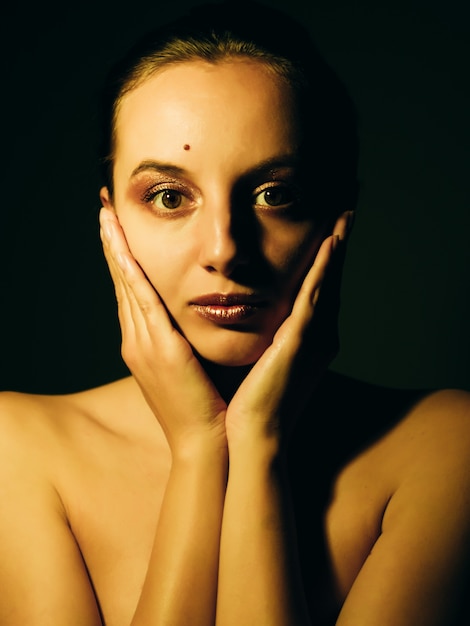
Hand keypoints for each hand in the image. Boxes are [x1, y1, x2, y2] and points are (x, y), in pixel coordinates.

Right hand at [99, 208, 227, 454]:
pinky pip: (141, 302)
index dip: (123, 261)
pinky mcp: (159, 349)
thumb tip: (195, 318)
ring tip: (107, 218)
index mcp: (145, 345)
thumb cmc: (207, 406)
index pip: (131, 293)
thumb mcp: (192, 367)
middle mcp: (137, 341)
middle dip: (113, 246)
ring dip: (116, 250)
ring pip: (126, 286)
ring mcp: (143, 345)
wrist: (207, 442)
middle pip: (122, 284)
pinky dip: (130, 273)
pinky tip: (123, 248)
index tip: (119, 231)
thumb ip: (187, 340)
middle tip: (104, 212)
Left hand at [225, 211, 352, 445]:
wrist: (251, 436)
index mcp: (305, 336)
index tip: (329, 224)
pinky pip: (313, 298)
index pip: (316, 286)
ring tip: (346, 212)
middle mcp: (316, 334)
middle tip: (347, 206)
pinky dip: (324, 270)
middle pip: (329, 278)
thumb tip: (249, 312)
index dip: (327, 255)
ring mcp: (311, 338)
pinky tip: (330, 243)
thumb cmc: (250, 401)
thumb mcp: (260, 358)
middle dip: (339, 241)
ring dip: (337, 246)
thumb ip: (264, 333)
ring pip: (326, 281)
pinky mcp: (300, 343)